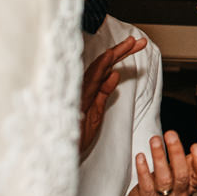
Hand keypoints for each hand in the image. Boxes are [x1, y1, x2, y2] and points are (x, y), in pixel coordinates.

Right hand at [78, 36, 147, 157]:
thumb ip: (104, 93)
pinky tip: (109, 61)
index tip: (135, 45)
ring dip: (113, 55)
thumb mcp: (95, 112)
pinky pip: (89, 84)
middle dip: (121, 51)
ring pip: (96, 69)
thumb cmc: (74, 134)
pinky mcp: (76, 103)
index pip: (105, 67)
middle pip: (103, 65)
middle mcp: (82, 88)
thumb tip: (115, 74)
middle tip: (138, 41)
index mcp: (88, 90)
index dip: (120, 54)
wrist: (58, 153)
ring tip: (128, 44)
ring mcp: (79, 94)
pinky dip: (98, 71)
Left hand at [124, 125, 196, 195]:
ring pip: (163, 180)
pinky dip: (143, 171)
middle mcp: (181, 192)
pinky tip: (140, 156)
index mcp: (194, 183)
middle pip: (181, 175)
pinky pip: (146, 186)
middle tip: (170, 134)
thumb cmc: (174, 180)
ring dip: (159, 158)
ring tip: (154, 140)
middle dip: (176, 154)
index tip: (196, 146)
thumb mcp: (191, 165)